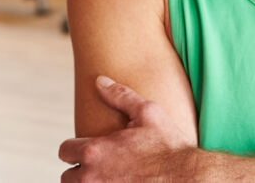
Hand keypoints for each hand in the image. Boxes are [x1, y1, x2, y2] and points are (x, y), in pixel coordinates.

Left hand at [58, 76, 195, 181]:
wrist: (190, 179)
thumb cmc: (170, 147)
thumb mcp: (148, 114)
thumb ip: (120, 95)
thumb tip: (99, 81)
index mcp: (95, 151)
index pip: (64, 151)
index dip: (73, 150)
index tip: (84, 151)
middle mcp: (92, 177)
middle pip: (67, 178)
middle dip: (79, 171)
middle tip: (96, 169)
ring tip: (105, 178)